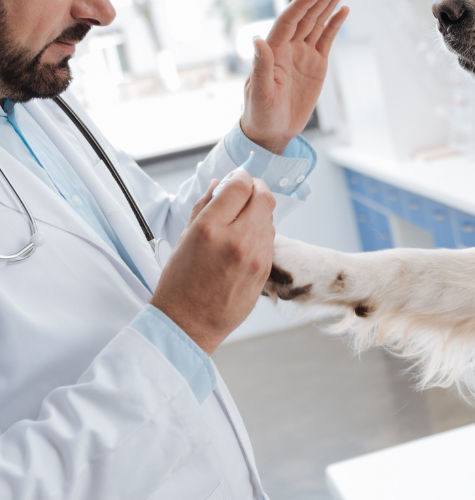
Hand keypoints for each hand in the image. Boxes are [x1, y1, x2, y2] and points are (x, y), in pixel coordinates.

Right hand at [151, 173, 276, 353]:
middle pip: (264, 196)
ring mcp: (255, 256)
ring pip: (270, 217)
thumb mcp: (184, 238)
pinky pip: (270, 239)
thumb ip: (204, 206)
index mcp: (210, 228)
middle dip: (256, 188)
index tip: (237, 178)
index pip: (240, 185)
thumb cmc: (180, 282)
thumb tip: (219, 183)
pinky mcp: (265, 270)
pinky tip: (245, 239)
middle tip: (246, 191)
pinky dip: (261, 231)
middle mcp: (237, 239)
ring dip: (259, 211)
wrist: (189, 323)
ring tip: (240, 219)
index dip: (241, 176)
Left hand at [241, 0, 349, 153]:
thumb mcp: (259, 94)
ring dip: (330, 4)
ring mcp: (303, 54)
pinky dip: (335, 24)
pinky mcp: (316, 64)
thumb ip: (261, 67)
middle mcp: (288, 46)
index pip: (289, 20)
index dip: (302, 4)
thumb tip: (257, 41)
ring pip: (318, 23)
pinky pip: (326, 39)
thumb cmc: (260, 114)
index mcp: (273, 50)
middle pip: (307, 16)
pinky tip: (343, 10)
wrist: (272, 130)